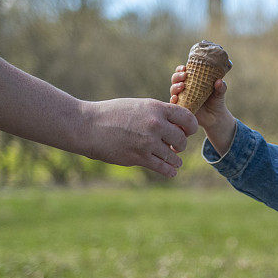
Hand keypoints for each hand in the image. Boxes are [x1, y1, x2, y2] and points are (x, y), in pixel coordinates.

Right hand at [81, 97, 197, 177]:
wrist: (87, 125)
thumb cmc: (112, 114)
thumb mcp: (138, 106)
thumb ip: (158, 115)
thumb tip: (176, 125)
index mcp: (156, 108)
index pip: (187, 118)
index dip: (190, 126)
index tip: (187, 131)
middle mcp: (155, 124)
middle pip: (182, 140)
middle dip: (180, 145)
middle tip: (176, 147)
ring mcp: (147, 142)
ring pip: (173, 156)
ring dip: (175, 159)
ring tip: (175, 160)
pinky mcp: (139, 157)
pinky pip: (162, 167)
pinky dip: (169, 170)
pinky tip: (171, 171)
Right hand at [169, 65, 229, 129]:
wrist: (215, 118)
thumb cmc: (216, 102)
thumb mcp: (219, 93)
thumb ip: (221, 87)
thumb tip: (220, 81)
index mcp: (192, 81)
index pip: (182, 72)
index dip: (180, 69)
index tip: (184, 68)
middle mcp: (184, 88)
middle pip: (175, 79)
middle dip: (177, 76)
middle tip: (184, 76)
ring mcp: (181, 98)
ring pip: (173, 90)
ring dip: (175, 87)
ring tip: (182, 86)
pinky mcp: (181, 108)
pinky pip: (174, 103)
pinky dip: (173, 100)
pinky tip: (175, 98)